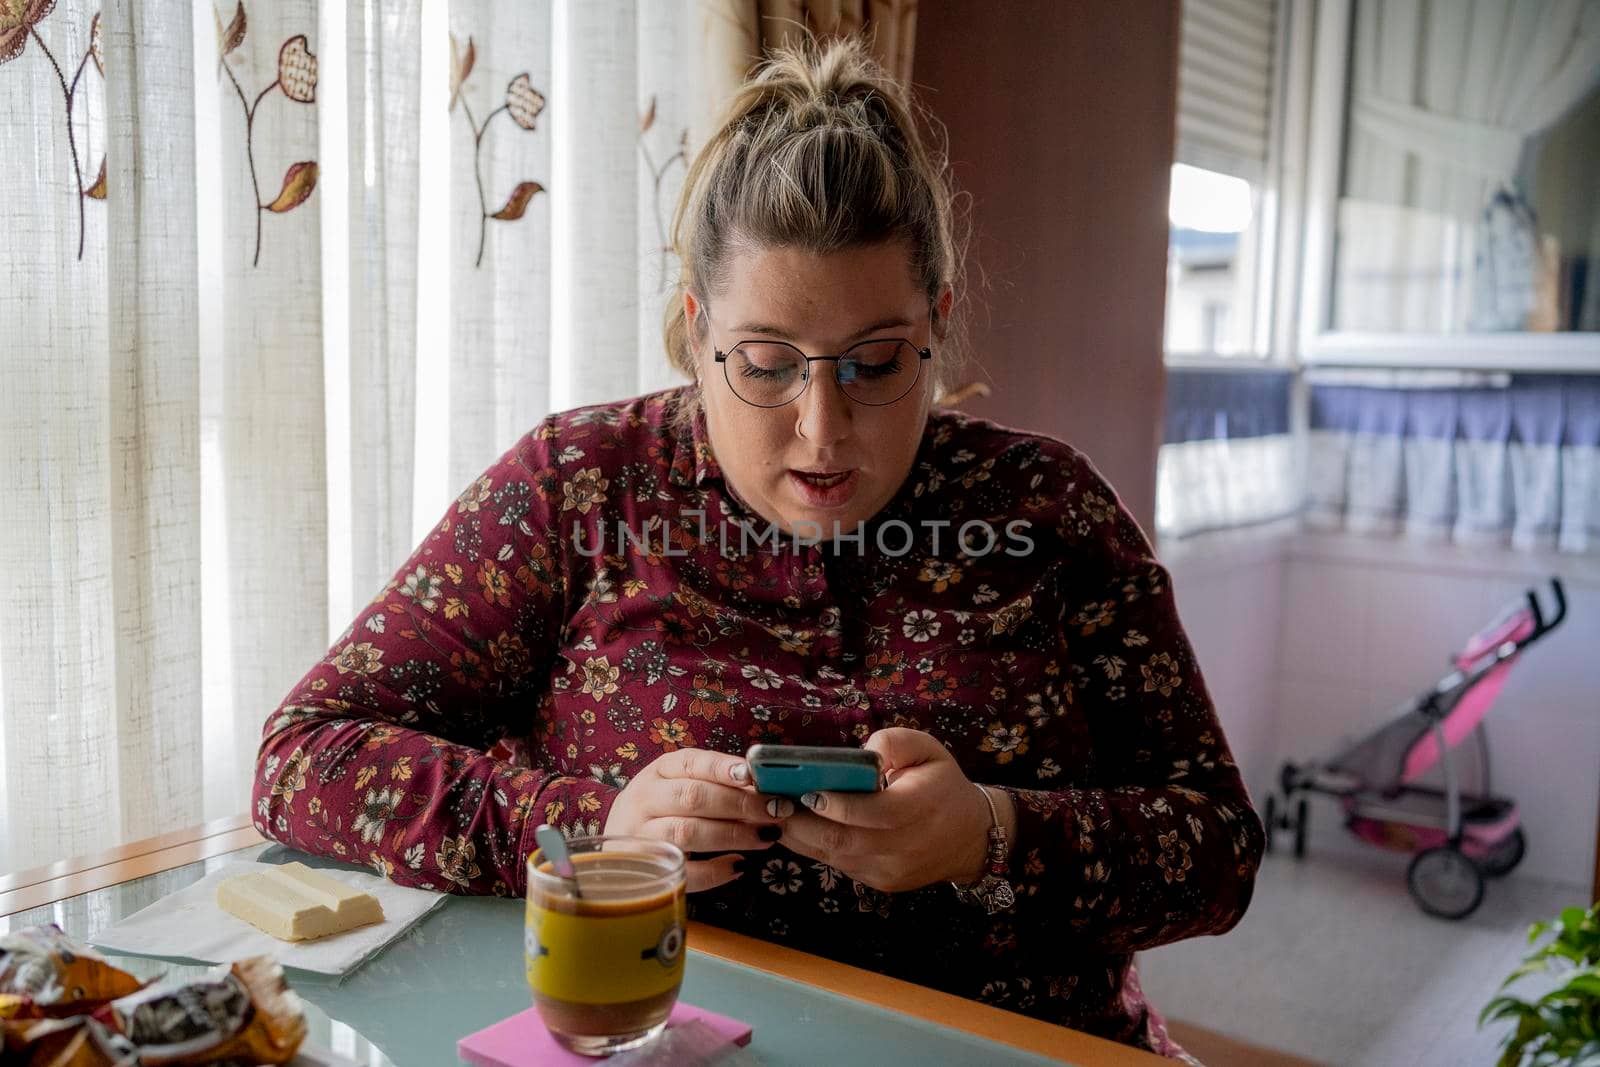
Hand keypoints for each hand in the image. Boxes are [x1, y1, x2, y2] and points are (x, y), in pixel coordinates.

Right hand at [603, 748, 794, 891]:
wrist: (615, 854)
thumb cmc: (660, 812)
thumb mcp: (677, 787)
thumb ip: (714, 784)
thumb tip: (763, 788)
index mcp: (657, 772)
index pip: (690, 762)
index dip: (723, 768)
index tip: (753, 775)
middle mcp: (643, 800)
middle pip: (693, 797)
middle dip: (739, 804)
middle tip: (775, 810)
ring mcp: (641, 836)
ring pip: (688, 832)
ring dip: (733, 834)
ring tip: (767, 837)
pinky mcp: (647, 872)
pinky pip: (684, 871)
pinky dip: (715, 871)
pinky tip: (739, 865)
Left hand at [779, 728, 997, 893]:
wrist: (970, 837)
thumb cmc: (942, 784)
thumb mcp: (928, 749)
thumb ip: (894, 742)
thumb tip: (862, 755)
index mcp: (922, 807)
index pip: (875, 812)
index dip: (837, 805)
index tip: (806, 791)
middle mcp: (906, 845)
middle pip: (844, 840)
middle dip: (801, 823)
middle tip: (772, 802)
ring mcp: (892, 870)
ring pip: (835, 856)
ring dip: (799, 836)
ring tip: (775, 812)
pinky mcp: (881, 883)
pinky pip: (840, 864)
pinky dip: (814, 846)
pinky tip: (798, 826)